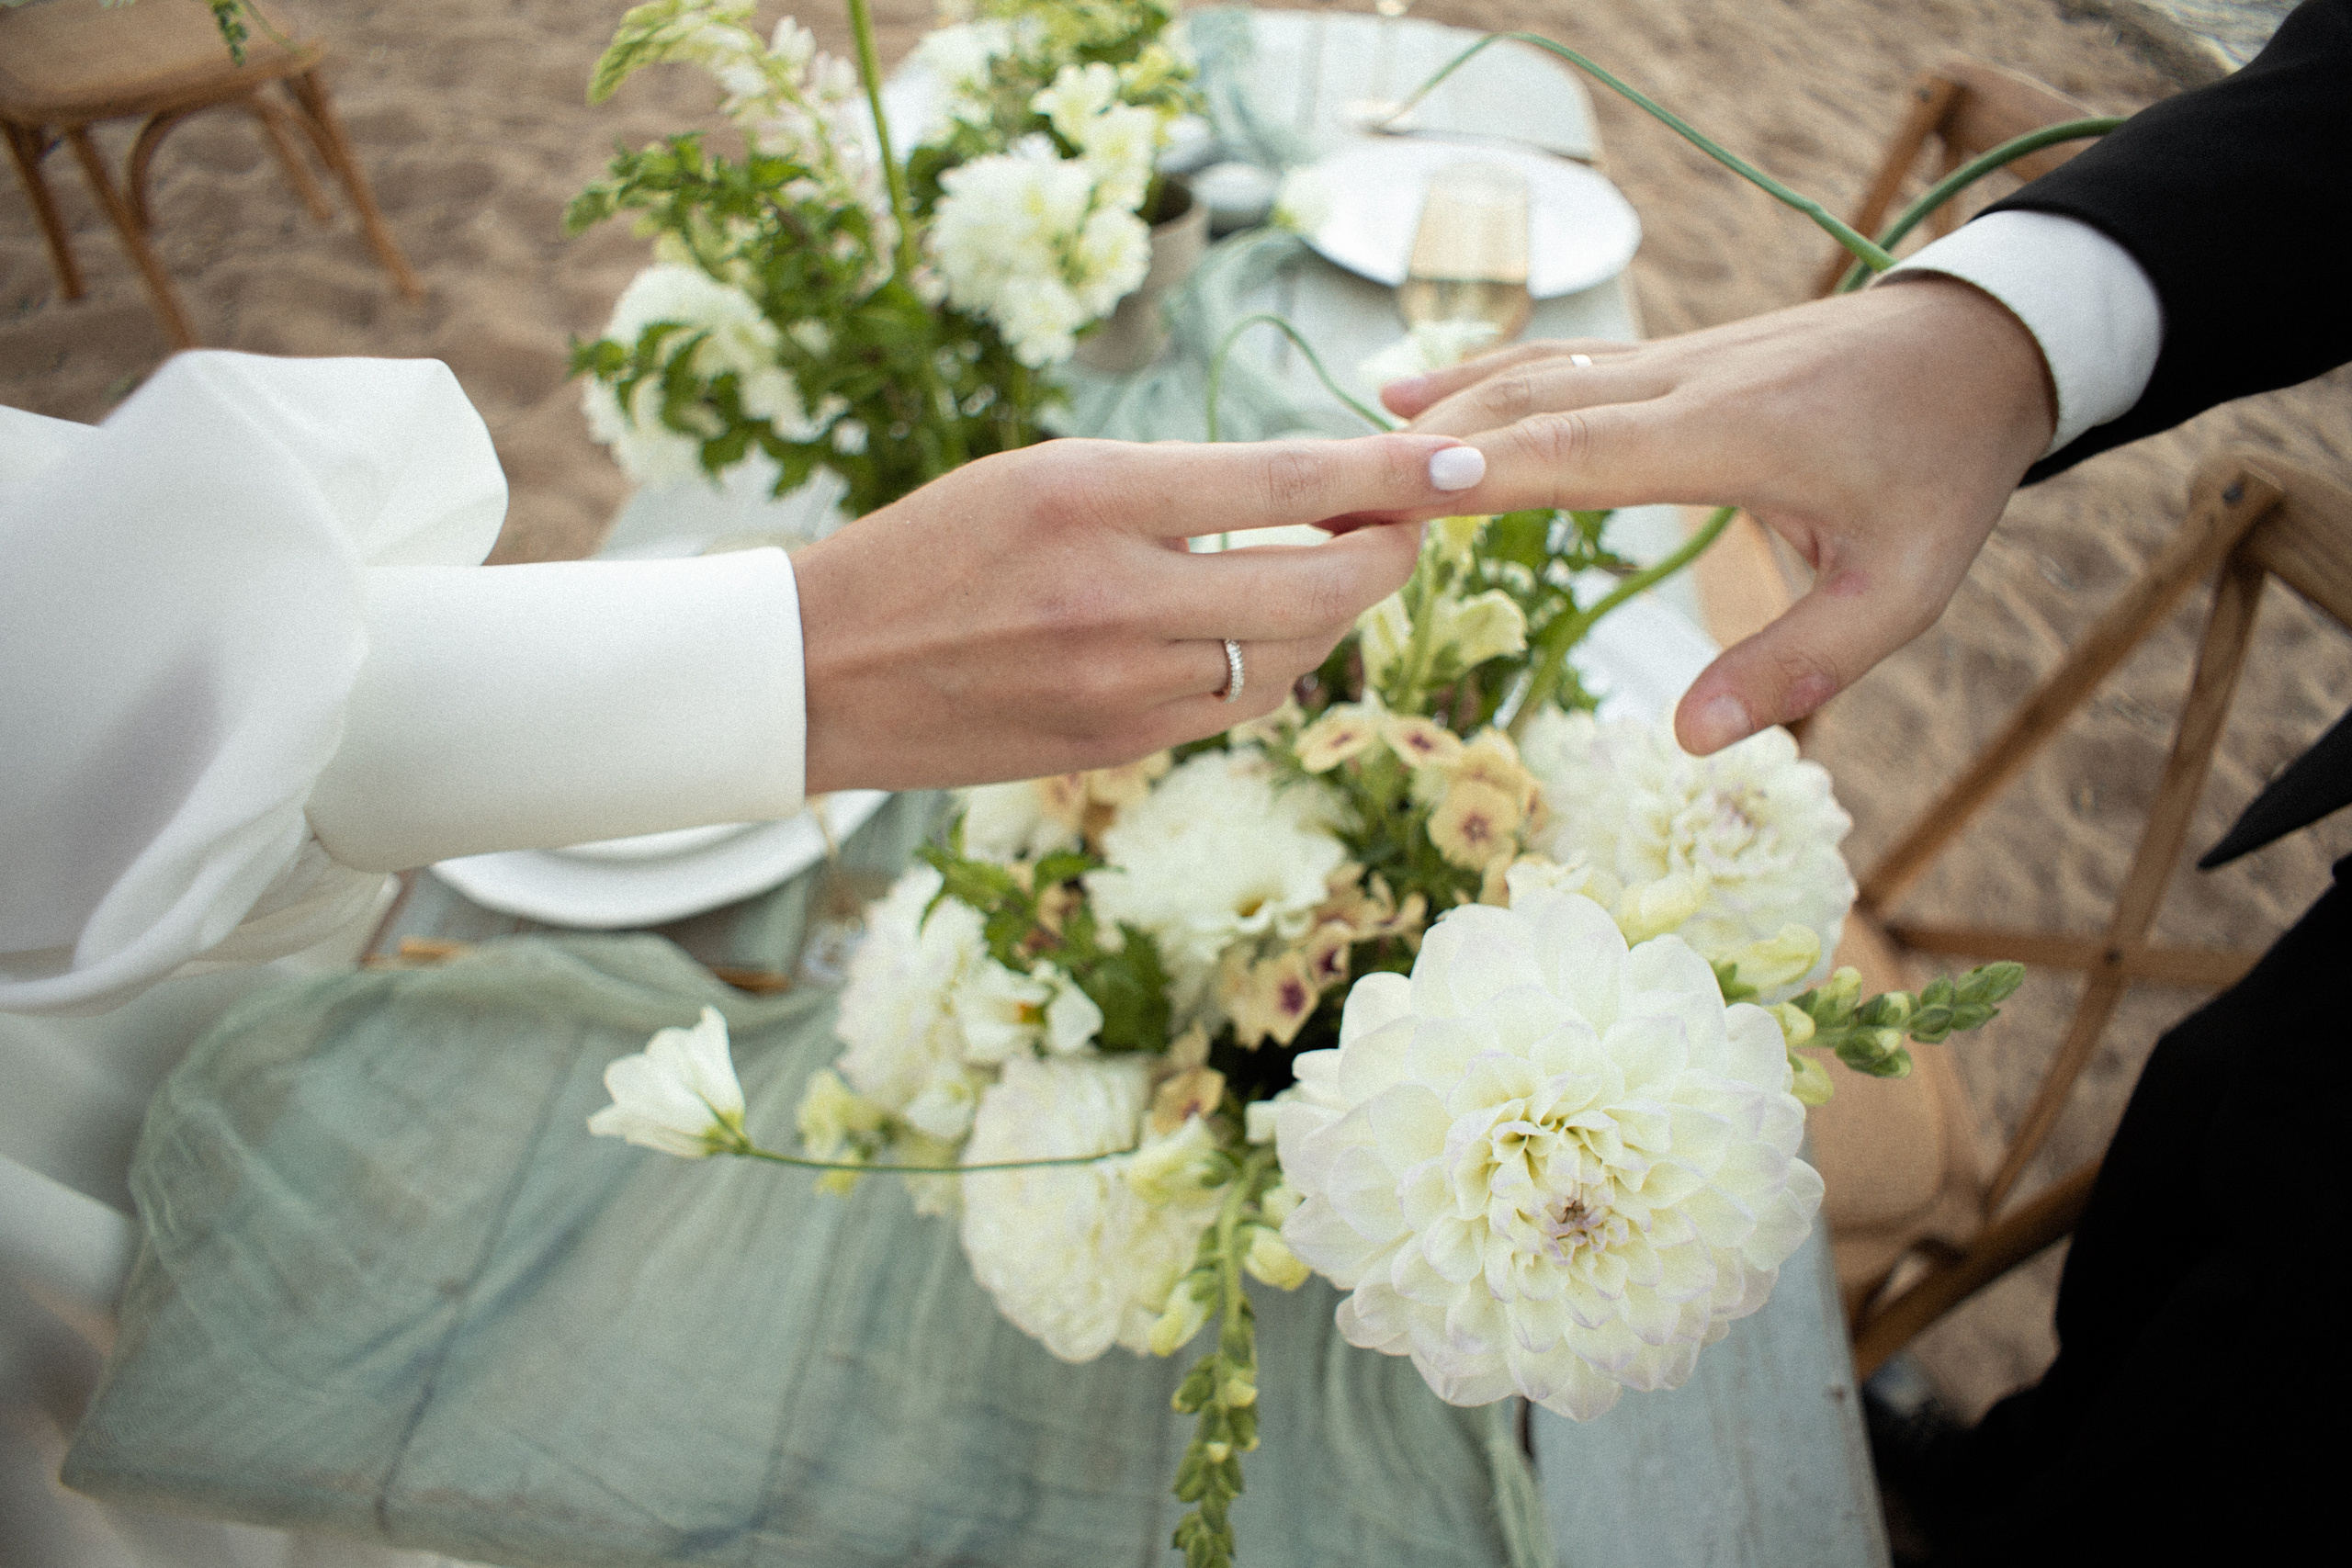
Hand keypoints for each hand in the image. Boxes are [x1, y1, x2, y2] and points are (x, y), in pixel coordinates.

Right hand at [794, 433, 1485, 791]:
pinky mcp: (1117, 749)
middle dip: (1390, 552)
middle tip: (1415, 520)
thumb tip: (1306, 494)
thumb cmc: (932, 547)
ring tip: (1335, 562)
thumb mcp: (1043, 475)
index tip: (1468, 462)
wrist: (826, 671)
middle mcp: (1116, 597)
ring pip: (1291, 654)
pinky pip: (1237, 705)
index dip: (1394, 472)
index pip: (1285, 479)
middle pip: (1318, 583)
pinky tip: (1266, 629)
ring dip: (1333, 610)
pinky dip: (1273, 663)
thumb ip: (1172, 486)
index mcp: (1091, 497)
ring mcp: (1119, 686)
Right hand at [1383, 277, 2055, 752]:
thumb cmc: (1943, 469)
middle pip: (1531, 407)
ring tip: (1351, 447)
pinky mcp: (1668, 359)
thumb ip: (1799, 664)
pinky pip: (1559, 362)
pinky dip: (1484, 380)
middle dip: (1428, 451)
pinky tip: (1424, 393)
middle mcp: (1680, 384)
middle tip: (1328, 496)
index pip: (1578, 451)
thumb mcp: (1902, 584)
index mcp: (1728, 437)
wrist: (1983, 343)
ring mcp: (1669, 361)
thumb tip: (1689, 737)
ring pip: (1536, 374)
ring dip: (1444, 410)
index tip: (1389, 490)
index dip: (1482, 470)